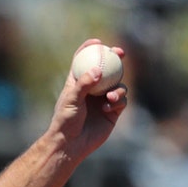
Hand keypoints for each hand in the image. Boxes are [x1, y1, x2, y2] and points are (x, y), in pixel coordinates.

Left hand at [49, 39, 127, 163]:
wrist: (71, 144)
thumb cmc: (66, 121)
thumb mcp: (71, 100)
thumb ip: (84, 84)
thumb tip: (98, 70)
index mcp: (78, 83)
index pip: (83, 61)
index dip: (90, 48)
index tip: (98, 42)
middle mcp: (92, 89)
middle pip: (107, 68)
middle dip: (115, 59)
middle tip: (120, 53)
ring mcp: (103, 100)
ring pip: (118, 84)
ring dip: (118, 88)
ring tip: (110, 98)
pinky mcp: (112, 112)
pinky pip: (122, 100)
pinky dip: (118, 101)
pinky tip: (109, 108)